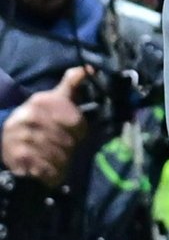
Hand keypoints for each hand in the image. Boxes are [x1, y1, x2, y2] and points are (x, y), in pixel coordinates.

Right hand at [1, 66, 90, 187]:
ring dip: (62, 160)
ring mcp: (20, 137)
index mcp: (39, 101)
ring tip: (59, 157)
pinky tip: (50, 167)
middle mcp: (27, 117)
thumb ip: (71, 85)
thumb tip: (89, 69)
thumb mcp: (54, 99)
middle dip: (71, 147)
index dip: (80, 130)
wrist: (8, 139)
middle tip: (67, 148)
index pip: (75, 122)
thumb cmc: (40, 119)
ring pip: (57, 155)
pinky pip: (45, 167)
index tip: (77, 134)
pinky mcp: (16, 156)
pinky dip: (52, 171)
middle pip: (67, 140)